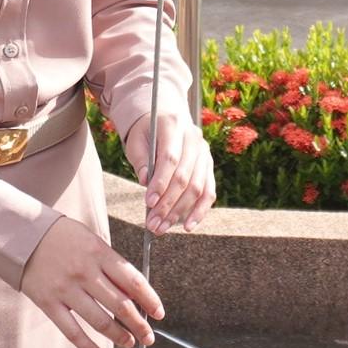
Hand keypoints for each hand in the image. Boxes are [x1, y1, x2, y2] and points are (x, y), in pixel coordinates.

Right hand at [19, 215, 162, 347]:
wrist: (20, 234)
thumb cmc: (62, 236)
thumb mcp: (91, 239)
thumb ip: (110, 263)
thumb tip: (133, 292)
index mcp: (99, 252)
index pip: (133, 281)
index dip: (150, 300)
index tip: (159, 313)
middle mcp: (84, 272)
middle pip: (120, 304)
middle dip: (139, 324)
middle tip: (149, 337)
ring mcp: (65, 289)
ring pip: (99, 320)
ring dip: (119, 336)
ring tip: (130, 343)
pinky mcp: (48, 302)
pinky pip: (71, 331)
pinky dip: (87, 347)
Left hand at [123, 100, 216, 234]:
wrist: (167, 119)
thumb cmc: (148, 133)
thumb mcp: (137, 141)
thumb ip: (140, 160)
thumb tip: (145, 182)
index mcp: (174, 126)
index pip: (170, 158)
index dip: (160, 182)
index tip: (148, 203)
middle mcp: (194, 139)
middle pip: (184, 176)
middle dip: (167, 204)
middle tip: (152, 224)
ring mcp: (205, 153)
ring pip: (197, 187)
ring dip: (179, 212)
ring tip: (162, 228)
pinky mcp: (209, 166)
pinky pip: (209, 192)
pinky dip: (200, 211)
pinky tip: (188, 226)